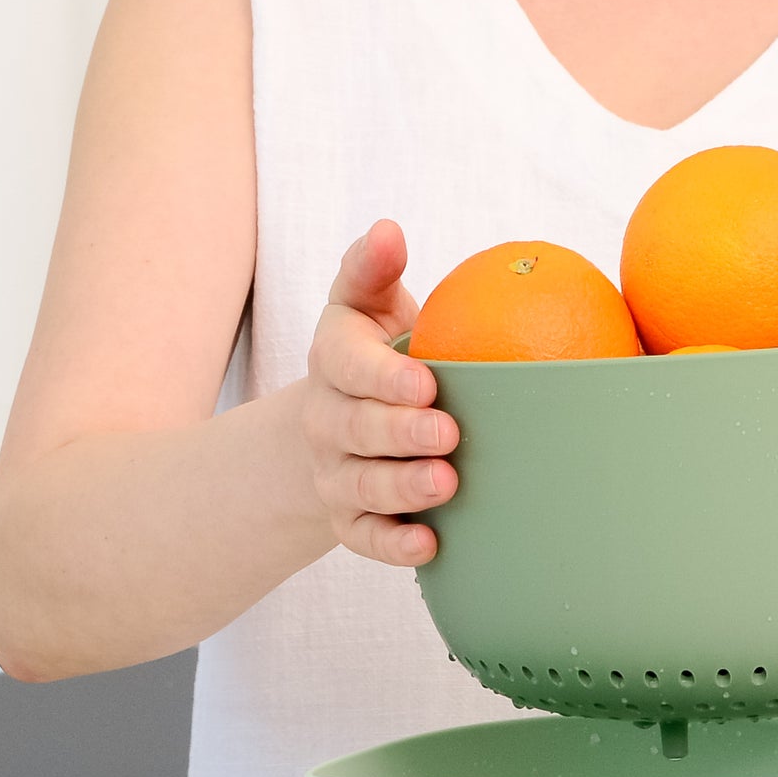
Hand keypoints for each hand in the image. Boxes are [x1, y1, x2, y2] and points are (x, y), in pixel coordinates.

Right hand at [302, 219, 458, 564]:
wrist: (339, 429)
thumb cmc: (377, 356)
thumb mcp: (367, 307)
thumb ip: (373, 270)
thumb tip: (389, 230)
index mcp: (336, 361)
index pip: (347, 365)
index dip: (383, 378)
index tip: (427, 382)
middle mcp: (328, 420)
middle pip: (355, 430)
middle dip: (400, 434)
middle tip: (449, 434)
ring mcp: (336, 474)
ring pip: (362, 488)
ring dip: (403, 489)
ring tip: (447, 483)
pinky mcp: (350, 520)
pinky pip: (365, 539)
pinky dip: (394, 547)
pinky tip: (431, 545)